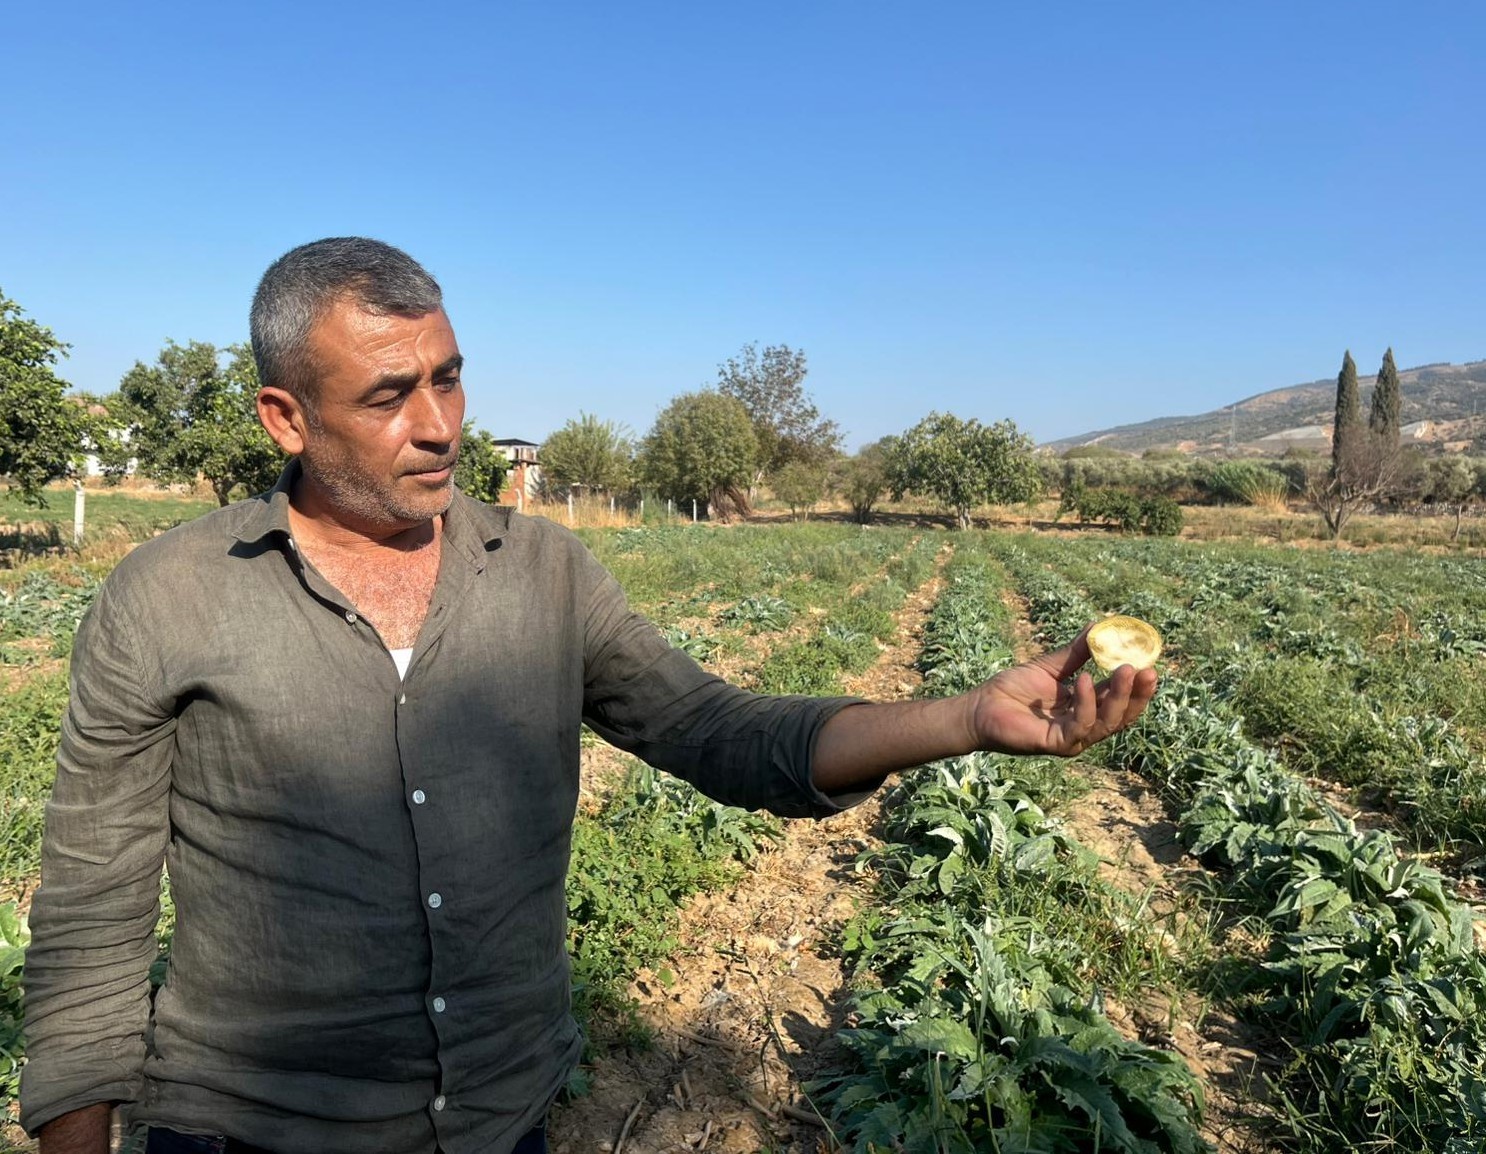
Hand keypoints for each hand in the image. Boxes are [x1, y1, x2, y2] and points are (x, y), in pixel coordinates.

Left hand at [968, 627, 1157, 757]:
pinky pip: (1079, 725)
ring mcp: (1072, 738)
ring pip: (1107, 723)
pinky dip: (1086, 703)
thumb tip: (1098, 625)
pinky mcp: (1056, 743)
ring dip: (1119, 697)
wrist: (980, 706)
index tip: (1150, 661)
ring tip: (1124, 669)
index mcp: (1086, 708)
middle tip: (1148, 670)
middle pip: (1121, 715)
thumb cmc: (1013, 689)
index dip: (1136, 683)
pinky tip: (1085, 680)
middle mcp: (1084, 726)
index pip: (1120, 699)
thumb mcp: (1051, 666)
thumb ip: (1076, 651)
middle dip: (1137, 694)